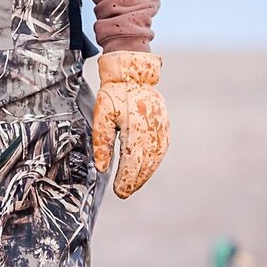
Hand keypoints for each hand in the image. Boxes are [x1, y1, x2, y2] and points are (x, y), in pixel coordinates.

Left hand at [92, 51, 169, 198]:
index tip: (119, 191)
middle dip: (135, 180)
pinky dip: (154, 162)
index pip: (132, 160)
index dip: (126, 179)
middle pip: (146, 162)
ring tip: (133, 186)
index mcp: (135, 127)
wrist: (133, 73)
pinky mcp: (165, 124)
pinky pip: (161, 148)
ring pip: (156, 157)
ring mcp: (161, 126)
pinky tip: (145, 171)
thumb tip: (101, 168)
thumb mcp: (101, 116)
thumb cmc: (113, 94)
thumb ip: (101, 143)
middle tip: (124, 193)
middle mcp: (152, 128)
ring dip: (145, 174)